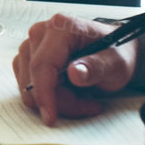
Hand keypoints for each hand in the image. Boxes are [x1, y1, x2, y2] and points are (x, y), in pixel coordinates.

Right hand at [11, 14, 144, 125]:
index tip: (51, 117)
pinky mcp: (28, 58)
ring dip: (57, 100)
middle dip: (61, 100)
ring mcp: (31, 45)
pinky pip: (29, 87)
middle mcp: (41, 33)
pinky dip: (50, 98)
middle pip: (35, 79)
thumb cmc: (116, 53)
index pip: (42, 64)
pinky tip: (71, 93)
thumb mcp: (116, 63)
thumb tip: (74, 73)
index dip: (44, 93)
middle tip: (89, 103)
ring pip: (30, 87)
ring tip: (83, 96)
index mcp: (61, 27)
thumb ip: (97, 67)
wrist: (115, 50)